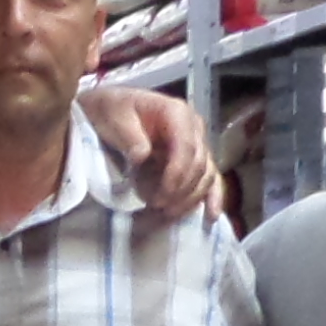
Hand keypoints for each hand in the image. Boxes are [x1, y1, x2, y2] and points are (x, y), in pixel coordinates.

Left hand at [85, 82, 216, 214]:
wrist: (113, 109)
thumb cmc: (114, 112)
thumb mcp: (115, 118)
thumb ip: (129, 136)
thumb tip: (142, 156)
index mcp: (177, 113)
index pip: (186, 148)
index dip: (176, 176)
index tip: (157, 198)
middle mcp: (194, 126)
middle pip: (199, 165)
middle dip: (180, 191)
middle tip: (156, 208)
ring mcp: (198, 142)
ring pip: (205, 175)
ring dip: (189, 198)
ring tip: (167, 213)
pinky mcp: (196, 157)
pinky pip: (210, 177)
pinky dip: (212, 196)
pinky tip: (211, 215)